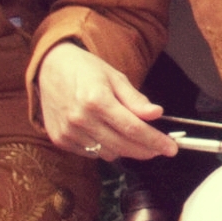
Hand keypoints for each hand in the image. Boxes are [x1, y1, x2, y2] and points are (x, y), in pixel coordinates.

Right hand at [37, 39, 177, 160]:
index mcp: (96, 99)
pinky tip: (108, 135)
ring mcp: (68, 131)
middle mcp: (80, 118)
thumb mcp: (115, 77)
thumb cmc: (86, 70)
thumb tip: (156, 114)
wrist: (49, 67)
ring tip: (133, 137)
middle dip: (145, 149)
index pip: (132, 127)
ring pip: (108, 153)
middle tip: (159, 148)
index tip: (171, 148)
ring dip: (125, 149)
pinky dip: (105, 148)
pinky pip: (91, 153)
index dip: (154, 140)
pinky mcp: (60, 139)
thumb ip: (135, 99)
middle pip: (122, 145)